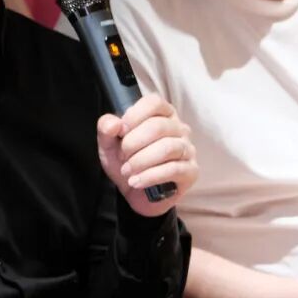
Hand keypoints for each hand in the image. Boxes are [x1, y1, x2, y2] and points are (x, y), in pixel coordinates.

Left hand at [96, 94, 197, 216]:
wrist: (135, 194)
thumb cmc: (126, 163)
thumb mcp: (109, 144)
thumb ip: (106, 128)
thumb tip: (113, 124)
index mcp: (161, 115)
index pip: (154, 103)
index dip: (134, 115)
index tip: (120, 131)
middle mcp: (178, 128)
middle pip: (158, 126)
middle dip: (133, 143)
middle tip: (122, 157)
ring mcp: (187, 149)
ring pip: (167, 147)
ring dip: (141, 161)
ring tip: (127, 171)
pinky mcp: (191, 171)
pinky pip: (173, 169)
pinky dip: (149, 176)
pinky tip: (136, 181)